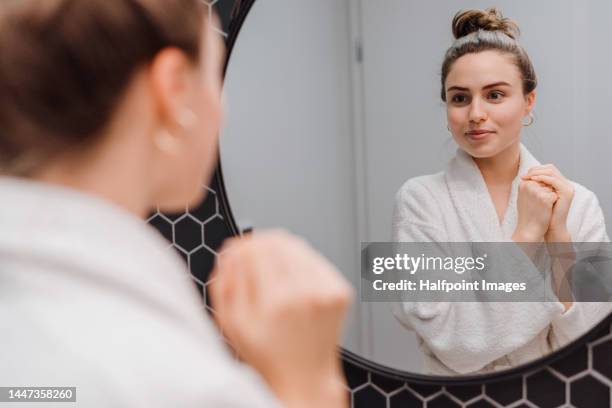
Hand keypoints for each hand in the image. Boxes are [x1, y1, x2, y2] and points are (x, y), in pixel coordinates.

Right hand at [209, 230, 352, 407]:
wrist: (305, 377)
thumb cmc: (268, 356)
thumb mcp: (232, 326)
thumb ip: (226, 286)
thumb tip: (230, 254)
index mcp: (277, 302)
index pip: (259, 248)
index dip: (243, 245)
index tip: (236, 251)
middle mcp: (307, 293)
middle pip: (280, 242)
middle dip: (260, 244)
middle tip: (250, 256)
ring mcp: (328, 290)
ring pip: (299, 246)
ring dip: (280, 251)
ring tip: (269, 272)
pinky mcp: (340, 290)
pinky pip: (315, 259)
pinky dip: (300, 262)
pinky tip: (290, 281)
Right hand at [512, 179, 558, 242]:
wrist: (529, 228)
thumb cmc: (527, 213)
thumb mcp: (524, 196)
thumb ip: (530, 184)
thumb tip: (538, 176)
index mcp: (523, 184)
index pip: (538, 179)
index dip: (540, 189)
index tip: (534, 199)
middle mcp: (529, 185)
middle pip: (546, 182)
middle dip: (545, 191)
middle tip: (537, 204)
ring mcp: (537, 191)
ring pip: (551, 188)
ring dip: (549, 196)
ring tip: (540, 206)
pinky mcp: (545, 198)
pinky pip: (554, 195)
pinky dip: (553, 202)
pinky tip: (545, 209)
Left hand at [522, 164, 573, 241]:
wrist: (550, 226)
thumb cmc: (541, 213)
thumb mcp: (537, 196)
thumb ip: (535, 186)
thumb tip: (523, 176)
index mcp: (559, 184)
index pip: (548, 170)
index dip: (535, 170)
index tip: (523, 175)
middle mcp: (565, 184)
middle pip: (551, 168)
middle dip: (536, 169)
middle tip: (525, 175)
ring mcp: (567, 187)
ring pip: (552, 172)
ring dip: (538, 172)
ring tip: (528, 177)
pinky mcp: (567, 192)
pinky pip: (554, 180)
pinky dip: (543, 178)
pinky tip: (534, 180)